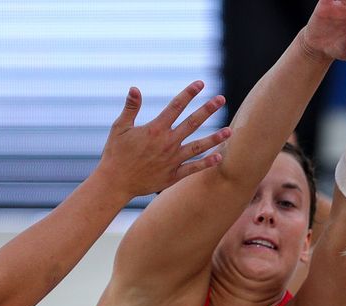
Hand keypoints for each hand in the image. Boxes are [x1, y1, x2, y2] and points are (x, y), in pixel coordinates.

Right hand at [96, 82, 230, 197]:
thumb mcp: (119, 127)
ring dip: (215, 138)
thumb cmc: (115, 153)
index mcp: (155, 129)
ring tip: (230, 130)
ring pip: (198, 146)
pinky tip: (219, 157)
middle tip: (220, 99)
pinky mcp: (173, 175)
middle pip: (192, 122)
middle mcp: (167, 142)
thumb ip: (130, 108)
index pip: (175, 106)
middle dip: (207, 109)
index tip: (200, 83)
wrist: (115, 182)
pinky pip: (193, 168)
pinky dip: (206, 163)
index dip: (188, 93)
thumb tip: (135, 88)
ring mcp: (172, 159)